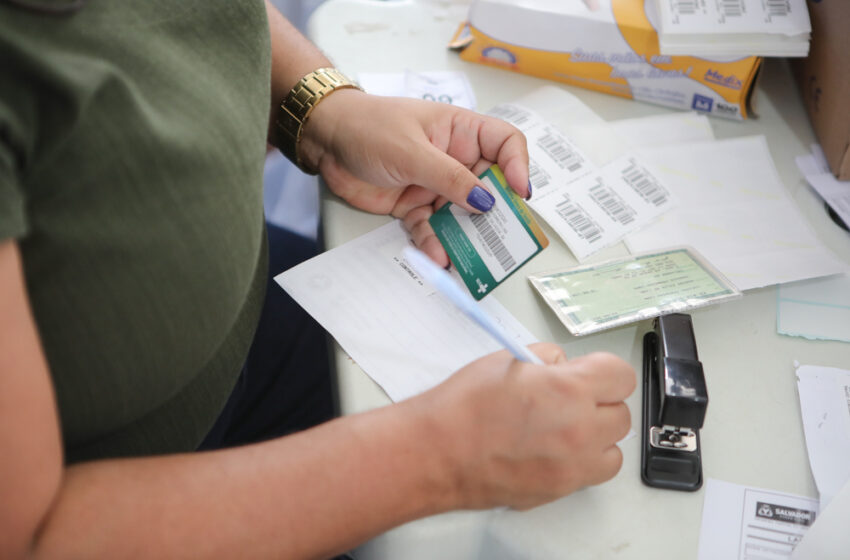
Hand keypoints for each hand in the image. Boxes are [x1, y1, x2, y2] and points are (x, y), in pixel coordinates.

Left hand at [300, 90, 530, 266]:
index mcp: (461, 132)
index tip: (519, 192)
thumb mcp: (412, 150)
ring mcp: (434, 184)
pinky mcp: (414, 205)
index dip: (518, 166)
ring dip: (465, 236)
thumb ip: (449, 177)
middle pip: (488, 188)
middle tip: (502, 238)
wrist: (326, 140)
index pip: (505, 143)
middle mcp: (454, 159)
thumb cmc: (369, 127)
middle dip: (495, 214)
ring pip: (461, 215)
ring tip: (470, 258)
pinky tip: (438, 255)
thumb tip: (485, 201)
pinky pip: (432, 228)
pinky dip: (435, 243)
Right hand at [412, 344, 634, 510]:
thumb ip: (547, 359)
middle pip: (621, 413)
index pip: (621, 375)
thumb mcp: (508, 359)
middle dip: (601, 401)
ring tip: (566, 426)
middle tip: (572, 397)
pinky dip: (583, 461)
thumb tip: (564, 366)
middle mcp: (579, 430)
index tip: (590, 372)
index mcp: (569, 390)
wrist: (437, 452)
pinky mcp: (560, 489)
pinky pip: (592, 473)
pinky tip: (556, 449)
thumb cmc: (463, 408)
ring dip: (598, 435)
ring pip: (614, 448)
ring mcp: (572, 465)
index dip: (604, 370)